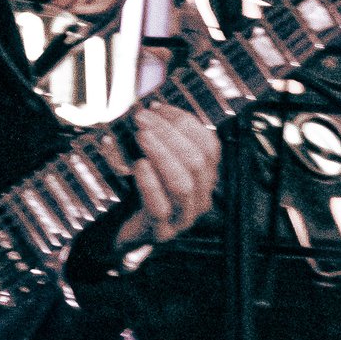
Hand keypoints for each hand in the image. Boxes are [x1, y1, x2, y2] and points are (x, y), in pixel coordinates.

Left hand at [114, 105, 219, 260]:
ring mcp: (184, 218)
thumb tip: (155, 107)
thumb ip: (164, 138)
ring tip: (141, 136)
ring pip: (183, 184)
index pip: (210, 146)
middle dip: (170, 134)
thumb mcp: (160, 162)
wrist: (130, 230)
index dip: (186, 123)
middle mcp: (201, 198)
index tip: (159, 108)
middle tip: (143, 118)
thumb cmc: (147, 190)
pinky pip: (159, 208)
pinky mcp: (162, 232)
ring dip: (162, 155)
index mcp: (207, 178)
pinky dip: (150, 184)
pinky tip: (139, 166)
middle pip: (196, 162)